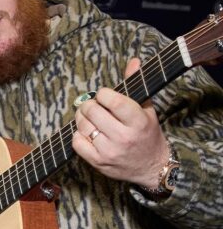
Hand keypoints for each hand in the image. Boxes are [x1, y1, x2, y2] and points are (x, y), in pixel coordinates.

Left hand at [72, 58, 169, 186]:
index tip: (103, 95)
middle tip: (92, 105)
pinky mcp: (97, 162)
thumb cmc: (147, 134)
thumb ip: (137, 85)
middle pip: (93, 112)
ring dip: (81, 118)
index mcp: (138, 121)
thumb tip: (133, 61)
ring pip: (83, 126)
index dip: (103, 94)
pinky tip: (86, 132)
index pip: (114, 101)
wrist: (151, 167)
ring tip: (88, 117)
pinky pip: (77, 142)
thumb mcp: (147, 109)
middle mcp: (123, 137)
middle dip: (89, 104)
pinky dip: (78, 134)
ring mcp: (109, 151)